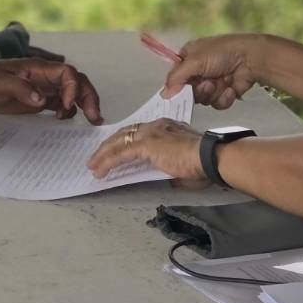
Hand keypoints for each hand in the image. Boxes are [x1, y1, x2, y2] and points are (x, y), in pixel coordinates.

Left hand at [0, 58, 103, 123]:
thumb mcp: (0, 84)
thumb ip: (21, 89)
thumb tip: (41, 99)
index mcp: (38, 69)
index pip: (66, 73)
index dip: (72, 88)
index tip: (67, 105)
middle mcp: (46, 77)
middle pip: (76, 82)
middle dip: (88, 97)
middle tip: (95, 117)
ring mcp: (44, 88)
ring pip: (72, 93)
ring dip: (84, 104)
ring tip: (91, 120)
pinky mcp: (40, 99)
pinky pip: (61, 103)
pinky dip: (69, 110)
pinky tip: (66, 120)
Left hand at [88, 118, 203, 179]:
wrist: (209, 157)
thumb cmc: (203, 163)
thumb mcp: (183, 163)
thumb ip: (172, 167)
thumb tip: (168, 176)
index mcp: (165, 127)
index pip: (139, 132)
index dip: (124, 140)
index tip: (115, 149)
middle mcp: (155, 126)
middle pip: (124, 133)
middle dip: (109, 146)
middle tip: (97, 157)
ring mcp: (150, 134)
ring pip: (118, 142)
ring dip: (103, 155)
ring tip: (93, 166)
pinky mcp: (145, 145)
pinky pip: (120, 153)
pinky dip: (107, 162)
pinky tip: (99, 170)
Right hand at [160, 33, 264, 108]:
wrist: (252, 58)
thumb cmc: (222, 53)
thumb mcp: (194, 61)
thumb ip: (176, 78)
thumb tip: (163, 95)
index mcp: (189, 58)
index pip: (175, 77)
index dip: (177, 86)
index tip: (180, 92)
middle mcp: (199, 71)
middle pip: (188, 92)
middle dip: (199, 90)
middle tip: (207, 83)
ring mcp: (212, 83)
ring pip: (203, 100)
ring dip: (212, 93)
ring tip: (221, 82)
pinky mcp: (224, 93)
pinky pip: (217, 104)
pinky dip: (224, 97)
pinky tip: (231, 87)